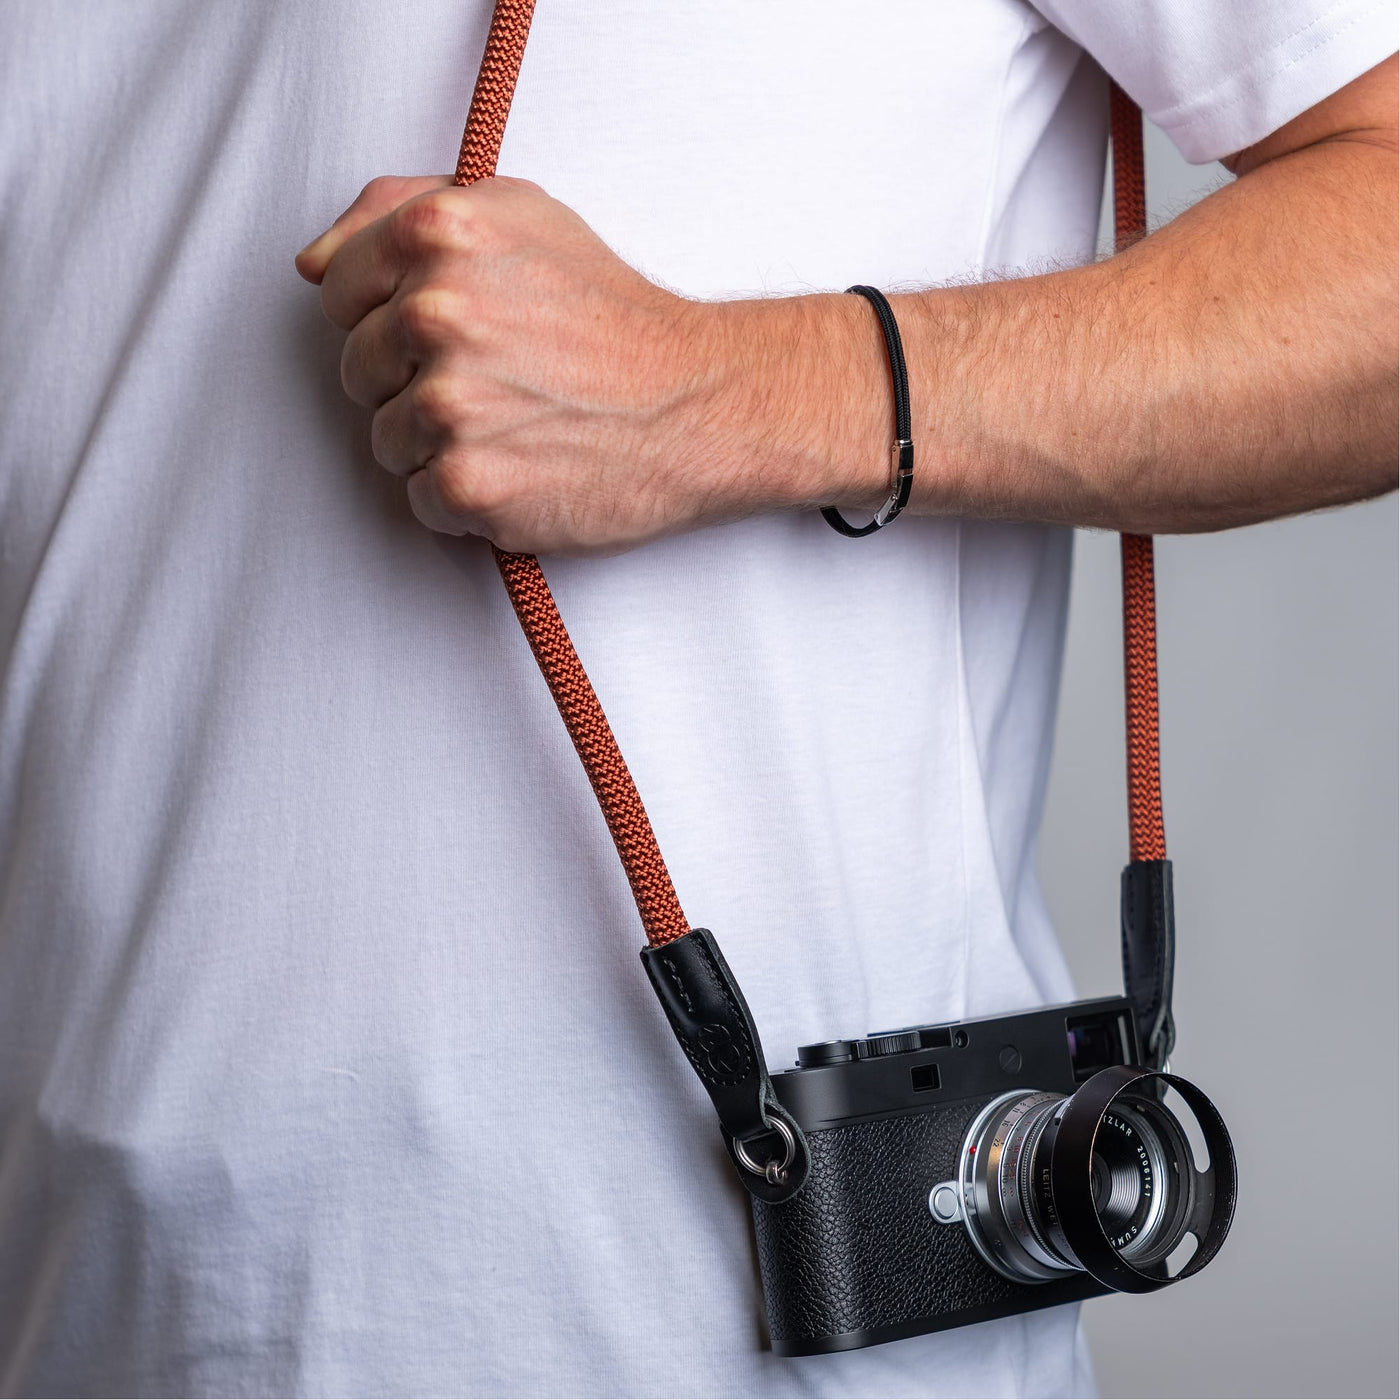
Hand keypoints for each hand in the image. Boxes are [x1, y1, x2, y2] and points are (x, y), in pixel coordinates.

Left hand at [294, 177, 870, 553]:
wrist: (697, 405)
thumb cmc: (611, 318)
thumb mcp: (519, 218)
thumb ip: (401, 212)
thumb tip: (314, 264)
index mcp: (438, 235)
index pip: (339, 290)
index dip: (389, 317)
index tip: (452, 333)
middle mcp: (436, 313)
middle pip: (358, 372)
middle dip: (414, 384)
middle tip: (499, 384)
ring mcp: (449, 404)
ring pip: (386, 442)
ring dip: (440, 447)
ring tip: (516, 428)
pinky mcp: (469, 483)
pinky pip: (421, 501)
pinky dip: (466, 499)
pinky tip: (523, 469)